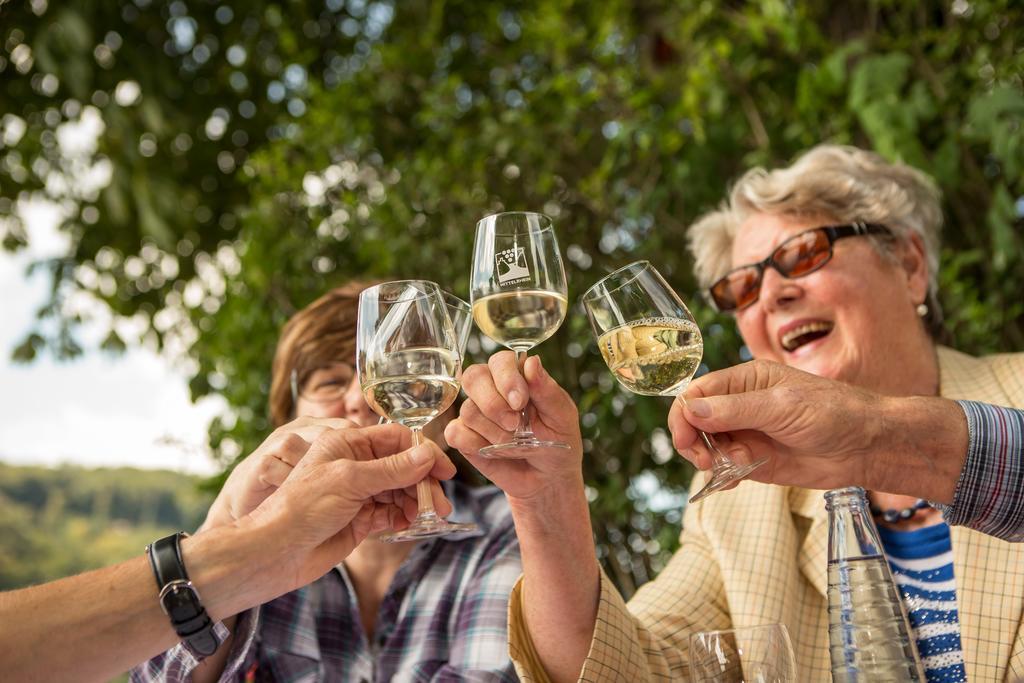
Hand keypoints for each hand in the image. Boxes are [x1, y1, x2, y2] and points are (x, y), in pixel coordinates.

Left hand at [243, 423, 456, 589]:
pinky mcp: (359, 519)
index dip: (422, 452)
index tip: (443, 471)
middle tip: (440, 504)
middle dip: (423, 483)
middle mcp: (355, 466)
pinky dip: (404, 517)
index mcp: (347, 444)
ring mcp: (358, 493)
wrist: (276, 551)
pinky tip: (411, 524)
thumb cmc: (302, 506)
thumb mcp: (349, 480)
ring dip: (417, 502)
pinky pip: (390, 513)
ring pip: (399, 491)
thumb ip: (391, 469)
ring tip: (431, 517)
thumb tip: (427, 456)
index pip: (396, 439)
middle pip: (402, 466)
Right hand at [445, 352, 583, 500]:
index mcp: (517, 376)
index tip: (520, 402)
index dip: (506, 378)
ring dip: (493, 431)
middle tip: (514, 424)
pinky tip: (492, 451)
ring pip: (468, 410)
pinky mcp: (464, 437)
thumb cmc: (558, 441)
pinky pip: (455, 433)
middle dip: (493, 404)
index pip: (500, 361)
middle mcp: (491, 389)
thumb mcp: (562, 416)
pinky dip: (475, 444)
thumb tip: (531, 362)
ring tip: (514, 444)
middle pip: (473, 377)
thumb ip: (547, 390)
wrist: (548, 478)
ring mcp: (475, 412)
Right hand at [668, 360, 880, 490]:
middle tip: (707, 461)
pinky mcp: (755, 461)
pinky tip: (731, 481)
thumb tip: (690, 409)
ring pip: (707, 446)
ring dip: (711, 460)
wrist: (867, 448)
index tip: (687, 440)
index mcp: (745, 381)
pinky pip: (724, 468)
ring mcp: (747, 434)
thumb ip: (734, 409)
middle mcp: (741, 405)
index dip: (684, 416)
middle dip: (694, 442)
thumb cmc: (833, 413)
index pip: (697, 393)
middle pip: (695, 421)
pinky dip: (720, 477)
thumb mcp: (781, 406)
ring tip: (737, 467)